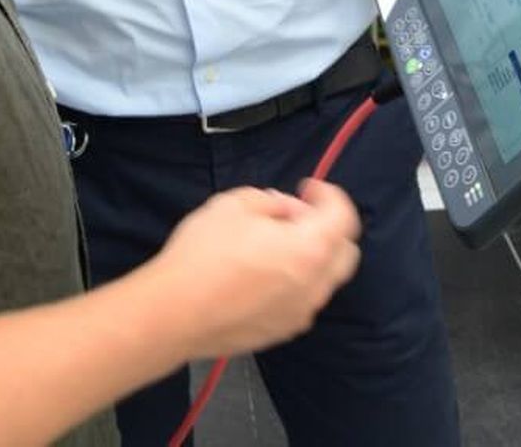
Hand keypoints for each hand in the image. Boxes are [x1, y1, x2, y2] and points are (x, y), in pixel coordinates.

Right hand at [148, 180, 361, 358]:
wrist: (175, 312)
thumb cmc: (203, 255)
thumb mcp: (233, 204)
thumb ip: (270, 201)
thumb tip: (283, 209)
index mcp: (309, 249)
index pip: (344, 217)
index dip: (329, 195)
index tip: (307, 187)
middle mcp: (314, 286)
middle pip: (345, 253)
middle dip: (328, 228)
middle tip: (294, 215)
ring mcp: (300, 314)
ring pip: (325, 279)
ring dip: (311, 256)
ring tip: (272, 244)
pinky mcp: (282, 332)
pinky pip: (302, 300)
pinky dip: (295, 280)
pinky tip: (260, 273)